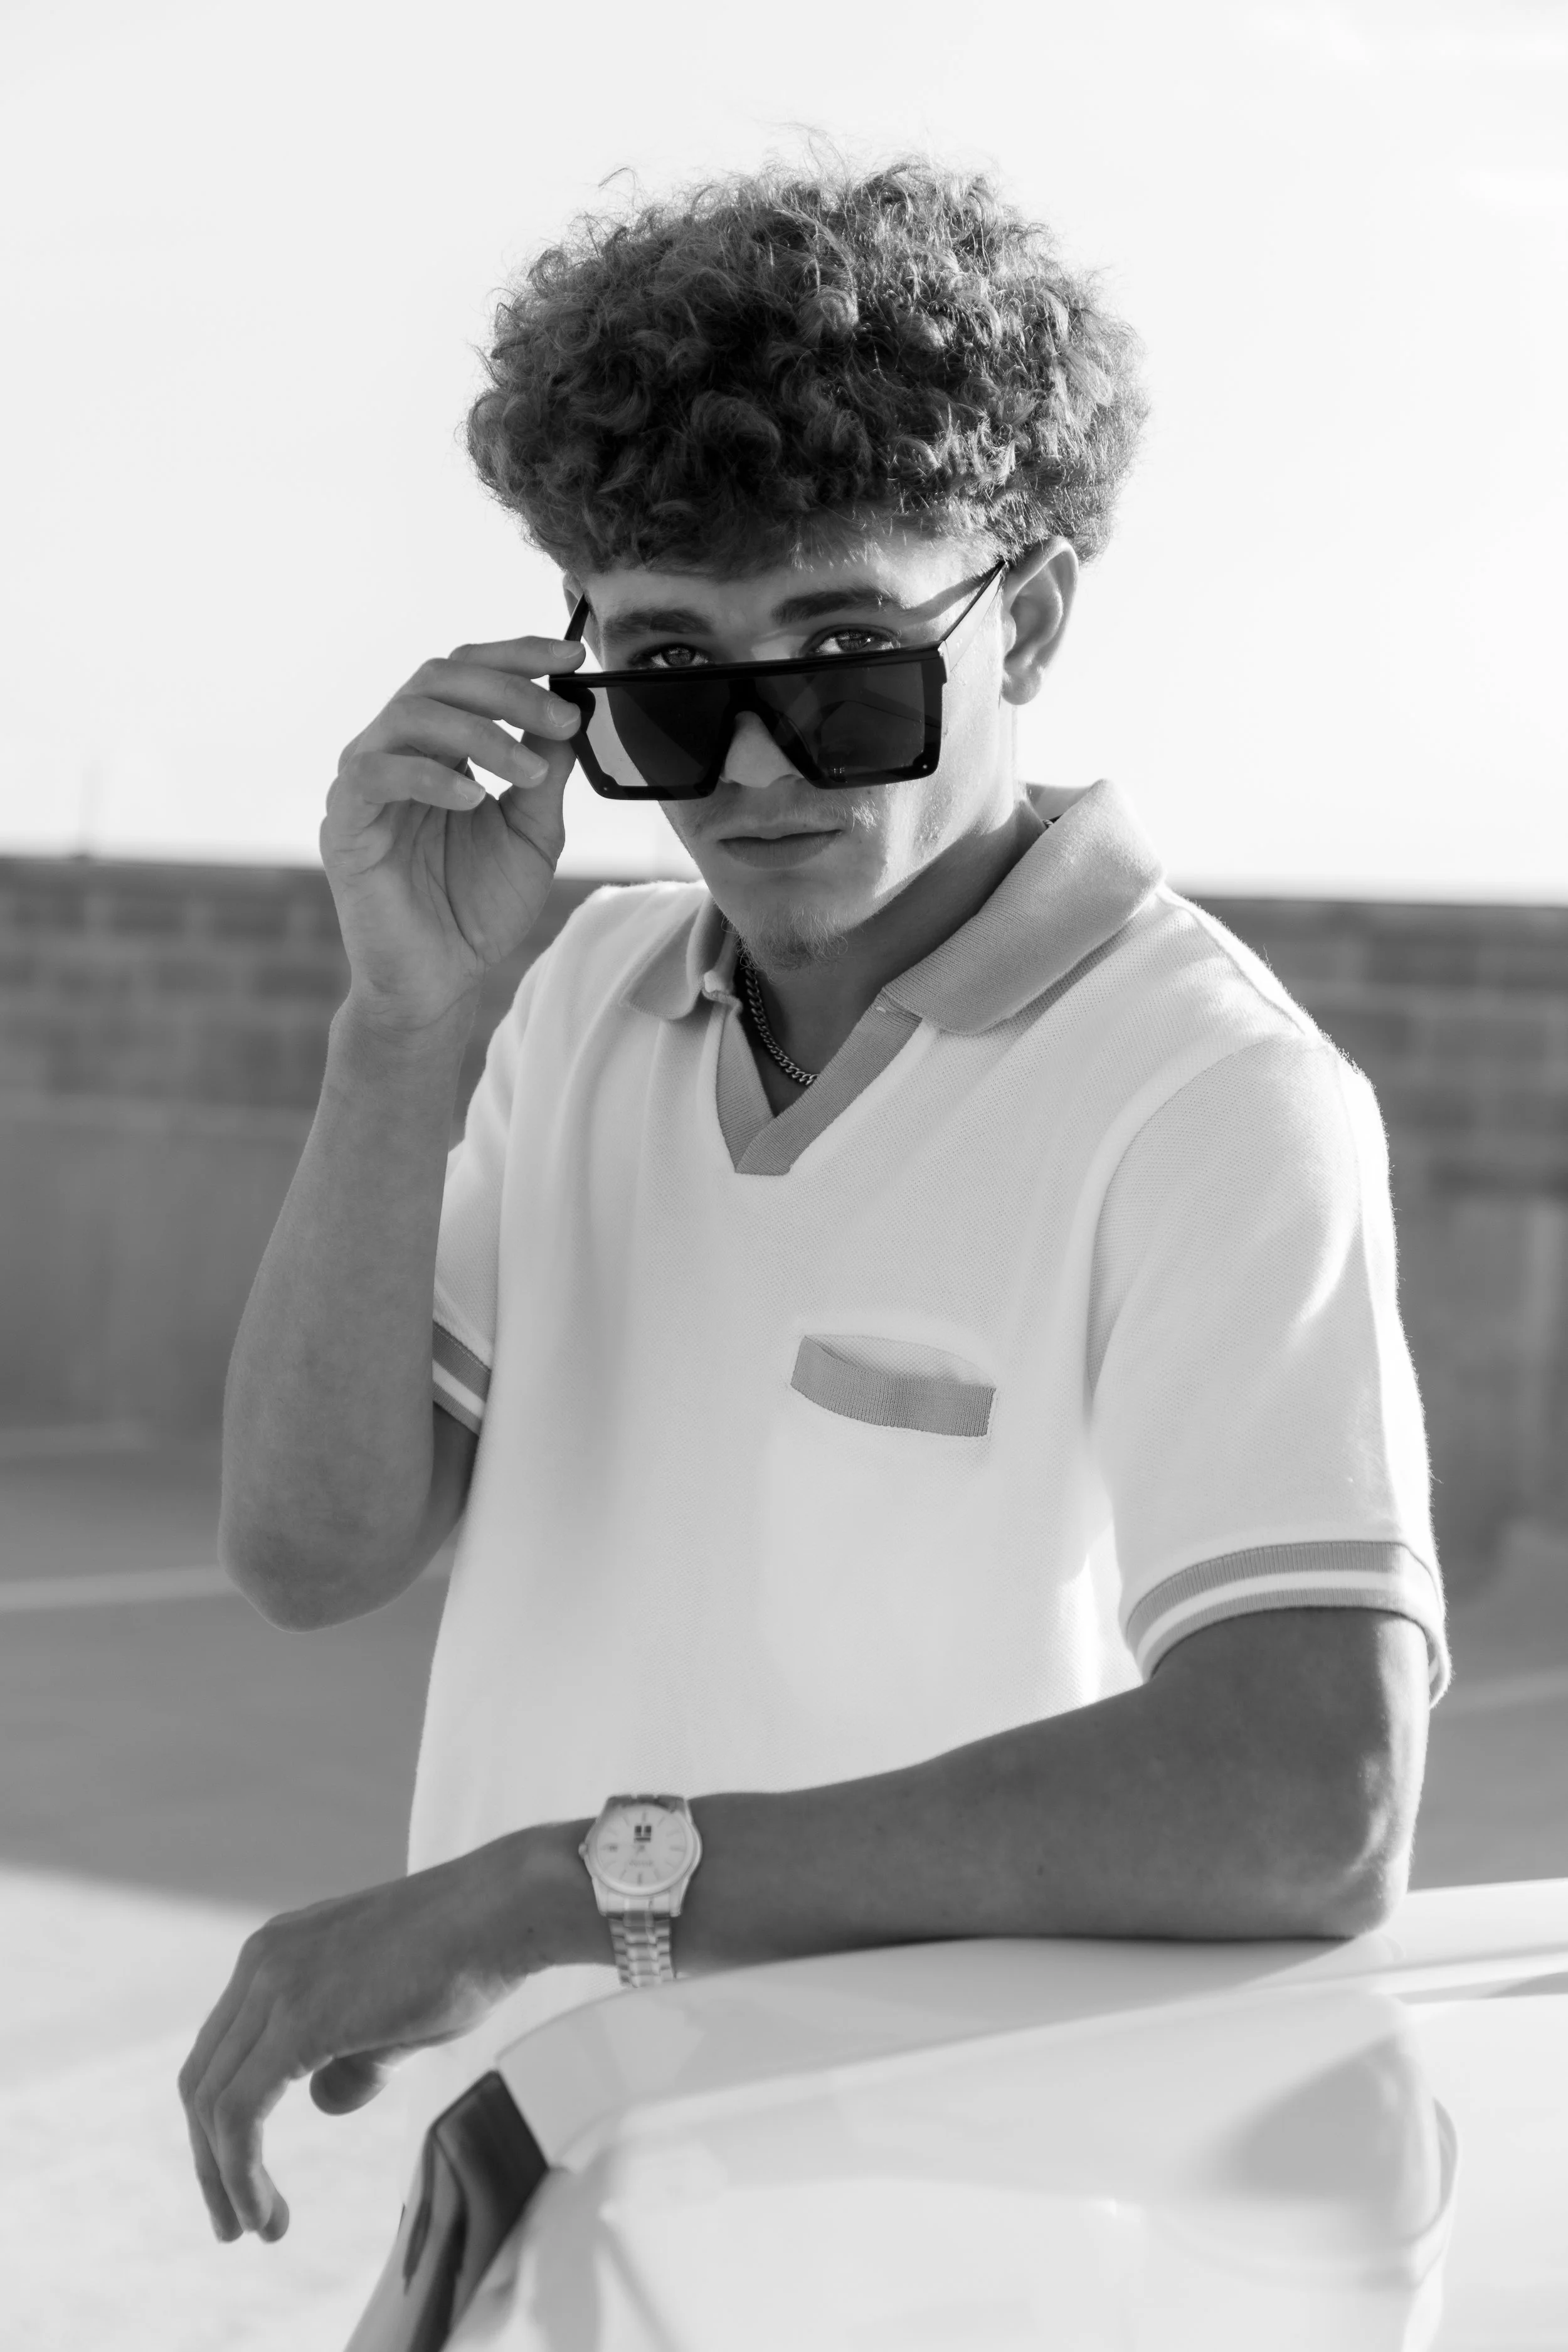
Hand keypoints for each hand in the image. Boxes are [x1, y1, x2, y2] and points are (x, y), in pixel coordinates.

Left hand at [177, 1848, 533, 2243]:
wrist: (502, 1913)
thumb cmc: (464, 1958)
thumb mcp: (390, 2016)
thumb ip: (350, 2057)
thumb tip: (321, 2101)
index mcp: (277, 1952)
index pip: (222, 2052)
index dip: (222, 2126)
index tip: (246, 2183)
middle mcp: (262, 1960)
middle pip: (203, 2079)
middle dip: (212, 2161)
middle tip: (237, 2224)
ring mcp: (274, 1984)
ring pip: (213, 2102)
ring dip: (225, 2178)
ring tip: (255, 2229)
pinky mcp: (297, 2019)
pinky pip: (240, 2112)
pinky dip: (241, 2171)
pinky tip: (264, 2211)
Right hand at [321, 630, 586, 1035]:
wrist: (440, 981)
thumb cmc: (478, 908)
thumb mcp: (533, 833)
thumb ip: (544, 772)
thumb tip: (568, 710)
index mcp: (437, 746)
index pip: (468, 672)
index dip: (518, 654)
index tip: (572, 656)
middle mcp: (394, 750)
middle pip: (439, 677)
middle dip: (508, 688)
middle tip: (560, 719)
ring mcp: (363, 782)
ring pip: (410, 714)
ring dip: (480, 733)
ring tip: (528, 773)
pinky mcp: (344, 822)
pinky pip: (376, 773)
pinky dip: (431, 777)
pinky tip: (474, 799)